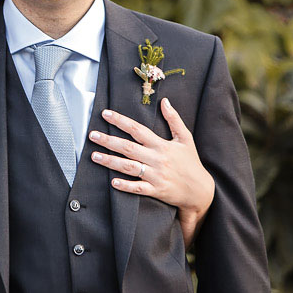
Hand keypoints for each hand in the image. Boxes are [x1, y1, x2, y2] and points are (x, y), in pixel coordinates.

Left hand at [89, 97, 214, 233]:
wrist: (200, 190)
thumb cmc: (191, 162)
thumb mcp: (185, 138)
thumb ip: (174, 119)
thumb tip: (165, 101)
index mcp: (162, 145)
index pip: (138, 129)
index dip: (121, 121)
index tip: (105, 114)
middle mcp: (157, 159)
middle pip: (129, 148)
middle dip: (109, 141)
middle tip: (92, 135)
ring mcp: (156, 175)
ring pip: (129, 167)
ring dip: (111, 161)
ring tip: (94, 156)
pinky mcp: (156, 190)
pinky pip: (138, 188)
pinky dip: (126, 186)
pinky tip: (113, 182)